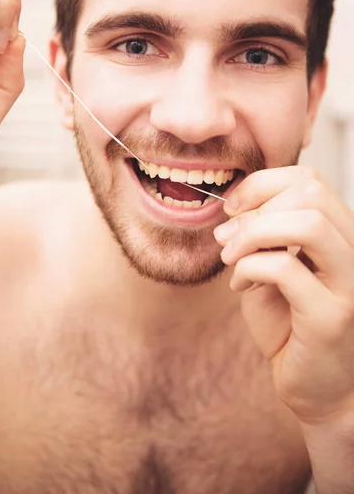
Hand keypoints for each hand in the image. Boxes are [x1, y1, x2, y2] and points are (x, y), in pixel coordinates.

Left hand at [214, 167, 353, 424]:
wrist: (316, 388)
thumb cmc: (291, 326)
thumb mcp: (271, 270)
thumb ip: (261, 236)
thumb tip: (235, 208)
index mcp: (339, 235)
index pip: (310, 179)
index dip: (262, 184)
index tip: (232, 208)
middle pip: (311, 192)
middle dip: (256, 207)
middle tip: (227, 236)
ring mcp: (349, 283)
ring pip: (308, 223)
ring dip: (253, 234)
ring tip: (230, 257)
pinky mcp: (332, 316)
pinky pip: (285, 269)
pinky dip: (248, 269)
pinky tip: (239, 287)